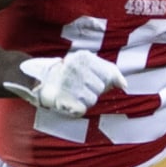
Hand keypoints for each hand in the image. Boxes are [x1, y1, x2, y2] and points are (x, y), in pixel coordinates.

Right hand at [2, 51, 124, 116]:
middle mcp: (76, 68)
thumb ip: (109, 72)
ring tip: (72, 93)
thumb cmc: (70, 74)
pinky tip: (68, 101)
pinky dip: (77, 109)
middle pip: (101, 88)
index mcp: (84, 57)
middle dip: (93, 90)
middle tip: (78, 86)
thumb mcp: (88, 65)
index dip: (102, 80)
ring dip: (84, 100)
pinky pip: (82, 110)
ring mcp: (69, 83)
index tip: (89, 79)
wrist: (40, 81)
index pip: (108, 74)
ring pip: (92, 100)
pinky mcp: (64, 98)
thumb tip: (124, 84)